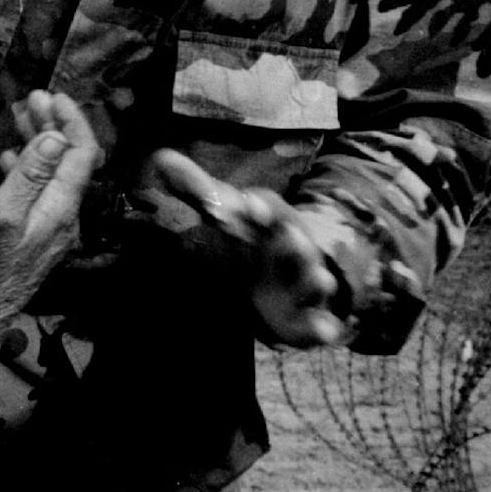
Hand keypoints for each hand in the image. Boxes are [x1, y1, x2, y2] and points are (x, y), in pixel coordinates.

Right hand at [0, 94, 97, 431]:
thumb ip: (30, 175)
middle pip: (69, 161)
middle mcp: (65, 216)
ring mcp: (53, 227)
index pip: (80, 154)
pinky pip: (42, 191)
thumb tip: (55, 137)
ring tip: (18, 118)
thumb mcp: (3, 213)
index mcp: (62, 208)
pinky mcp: (39, 235)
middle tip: (32, 99)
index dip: (70, 121)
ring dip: (40, 144)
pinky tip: (11, 158)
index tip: (52, 96)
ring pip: (54, 174)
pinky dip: (30, 168)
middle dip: (54, 126)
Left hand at [139, 149, 344, 348]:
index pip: (269, 208)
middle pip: (298, 243)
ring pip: (314, 281)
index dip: (260, 207)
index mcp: (269, 221)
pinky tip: (325, 332)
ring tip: (321, 280)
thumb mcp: (216, 211)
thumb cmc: (238, 237)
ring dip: (317, 280)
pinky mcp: (301, 319)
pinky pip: (316, 324)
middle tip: (290, 237)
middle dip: (295, 241)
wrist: (266, 278)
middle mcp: (290, 250)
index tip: (246, 207)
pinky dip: (322, 327)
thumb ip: (191, 187)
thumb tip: (165, 160)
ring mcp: (298, 286)